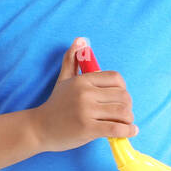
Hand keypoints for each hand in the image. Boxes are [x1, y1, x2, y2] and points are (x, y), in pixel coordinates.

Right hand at [32, 38, 138, 152]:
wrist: (39, 129)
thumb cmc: (55, 105)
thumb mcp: (63, 80)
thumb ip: (71, 60)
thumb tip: (80, 40)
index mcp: (82, 80)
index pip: (116, 78)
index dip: (123, 88)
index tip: (120, 98)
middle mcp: (85, 93)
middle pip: (122, 96)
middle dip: (128, 106)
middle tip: (124, 114)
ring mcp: (86, 111)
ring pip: (122, 112)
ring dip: (129, 119)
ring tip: (127, 123)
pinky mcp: (87, 128)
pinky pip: (116, 128)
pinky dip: (128, 130)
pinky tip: (131, 131)